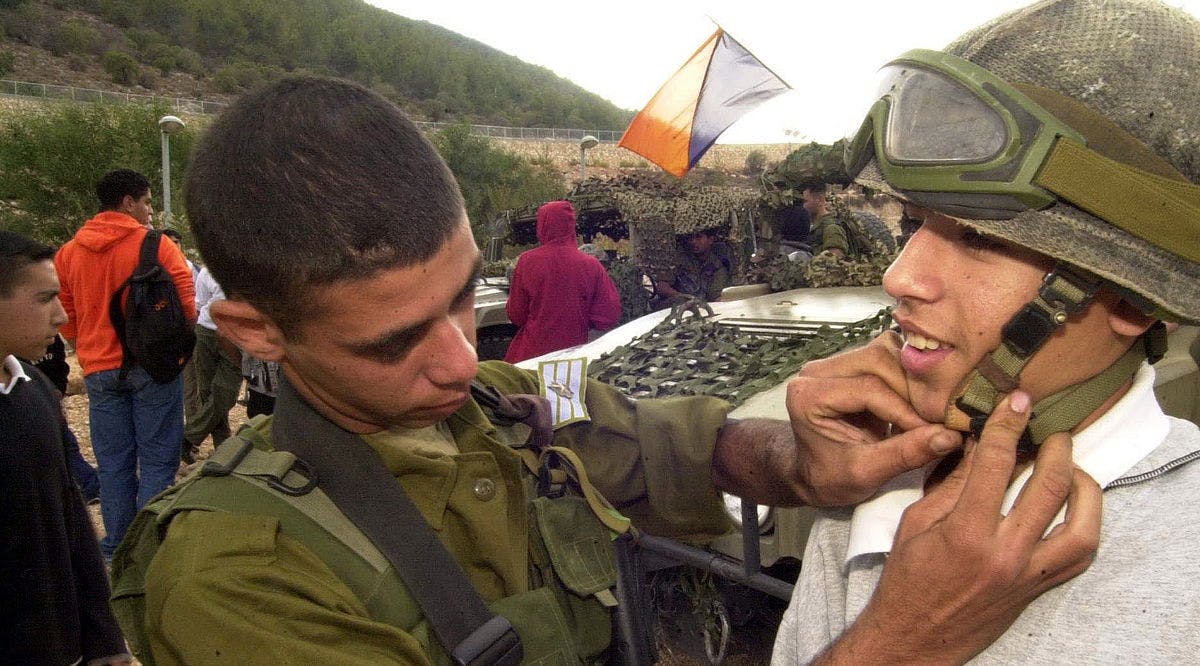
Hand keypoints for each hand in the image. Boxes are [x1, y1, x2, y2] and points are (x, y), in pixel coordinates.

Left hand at [786, 331, 961, 505]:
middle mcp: (816, 371)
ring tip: (927, 413)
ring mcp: (833, 364)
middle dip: (911, 389)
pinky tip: (918, 404)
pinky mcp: (851, 364)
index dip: (905, 410)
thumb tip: (950, 437)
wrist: (812, 474)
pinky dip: (908, 377)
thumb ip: (904, 453)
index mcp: (807, 395)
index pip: (869, 388)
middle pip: (877, 359)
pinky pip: (888, 357)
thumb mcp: (865, 473)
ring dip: (912, 380)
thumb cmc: (829, 477)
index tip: (933, 432)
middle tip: (935, 420)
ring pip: (885, 352)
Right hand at [820, 390, 1101, 664]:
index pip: (995, 464)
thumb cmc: (907, 579)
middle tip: (1050, 428)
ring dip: (1083, 486)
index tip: (1018, 401)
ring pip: (1081, 524)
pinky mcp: (1038, 589)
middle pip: (1049, 487)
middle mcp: (1004, 554)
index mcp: (966, 533)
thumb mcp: (916, 523)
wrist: (915, 638)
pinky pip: (1079, 554)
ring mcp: (1028, 575)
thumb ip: (952, 483)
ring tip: (1071, 465)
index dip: (1008, 424)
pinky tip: (1075, 503)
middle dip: (1054, 447)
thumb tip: (977, 442)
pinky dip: (1086, 522)